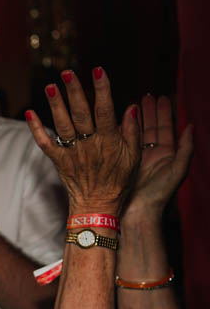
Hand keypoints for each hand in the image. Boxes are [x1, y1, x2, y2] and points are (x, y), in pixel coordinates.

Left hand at [26, 67, 139, 215]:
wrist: (97, 207)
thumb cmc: (119, 182)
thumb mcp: (133, 157)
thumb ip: (132, 132)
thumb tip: (131, 107)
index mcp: (108, 140)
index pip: (105, 109)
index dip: (102, 89)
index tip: (98, 70)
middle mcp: (88, 143)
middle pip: (80, 113)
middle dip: (73, 91)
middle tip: (67, 72)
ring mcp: (71, 152)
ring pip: (62, 124)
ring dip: (55, 104)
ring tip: (50, 86)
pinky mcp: (58, 161)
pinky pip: (45, 143)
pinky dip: (36, 129)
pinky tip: (29, 113)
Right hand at [122, 93, 193, 225]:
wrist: (137, 213)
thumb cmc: (159, 194)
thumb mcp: (178, 170)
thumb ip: (186, 148)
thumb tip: (190, 125)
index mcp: (166, 155)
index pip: (165, 129)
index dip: (164, 112)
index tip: (162, 97)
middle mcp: (150, 156)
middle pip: (150, 128)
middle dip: (149, 111)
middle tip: (146, 95)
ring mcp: (134, 159)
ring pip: (135, 134)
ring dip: (134, 118)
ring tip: (132, 104)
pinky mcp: (120, 164)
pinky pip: (122, 144)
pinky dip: (120, 132)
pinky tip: (117, 122)